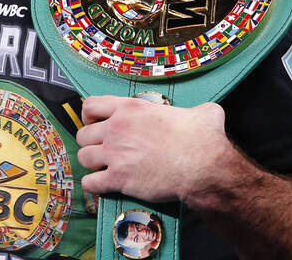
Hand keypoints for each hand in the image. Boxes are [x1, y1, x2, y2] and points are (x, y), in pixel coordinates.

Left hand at [76, 95, 232, 205]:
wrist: (204, 166)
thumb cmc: (202, 139)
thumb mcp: (201, 113)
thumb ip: (196, 110)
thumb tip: (207, 113)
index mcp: (131, 108)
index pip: (91, 105)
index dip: (88, 116)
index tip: (93, 123)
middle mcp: (117, 128)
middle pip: (83, 134)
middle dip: (89, 143)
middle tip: (99, 149)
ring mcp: (116, 153)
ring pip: (83, 157)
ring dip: (90, 163)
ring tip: (101, 167)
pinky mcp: (119, 178)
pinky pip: (91, 183)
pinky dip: (93, 185)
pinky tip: (101, 185)